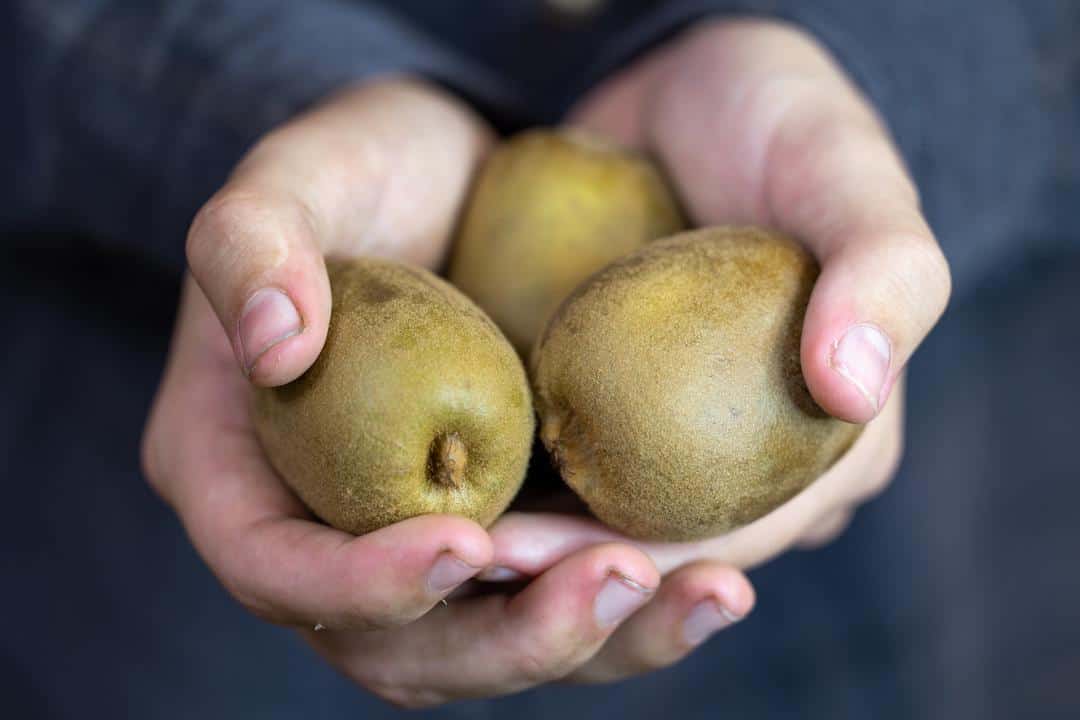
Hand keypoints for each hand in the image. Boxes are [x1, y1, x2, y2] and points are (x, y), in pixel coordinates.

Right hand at [140, 77, 754, 706]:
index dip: (359, 587)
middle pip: (401, 650)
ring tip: (708, 590)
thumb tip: (274, 345)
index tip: (466, 541)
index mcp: (240, 474)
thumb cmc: (361, 171)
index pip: (275, 569)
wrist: (453, 176)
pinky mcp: (509, 524)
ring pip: (495, 644)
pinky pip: (557, 593)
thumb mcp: (294, 176)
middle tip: (617, 579)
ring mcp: (424, 540)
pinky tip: (717, 574)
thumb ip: (250, 242)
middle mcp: (330, 533)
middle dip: (512, 638)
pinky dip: (635, 605)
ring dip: (600, 641)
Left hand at [485, 19, 949, 581]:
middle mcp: (754, 464)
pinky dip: (504, 480)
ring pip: (601, 525)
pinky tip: (441, 485)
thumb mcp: (842, 170)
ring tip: (448, 540)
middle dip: (573, 577)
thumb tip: (854, 390)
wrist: (681, 84)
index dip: (653, 572)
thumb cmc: (778, 119)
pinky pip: (554, 460)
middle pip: (662, 549)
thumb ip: (883, 268)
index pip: (743, 539)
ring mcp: (673, 438)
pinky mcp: (607, 403)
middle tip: (481, 559)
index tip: (557, 560)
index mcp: (830, 450)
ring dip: (528, 549)